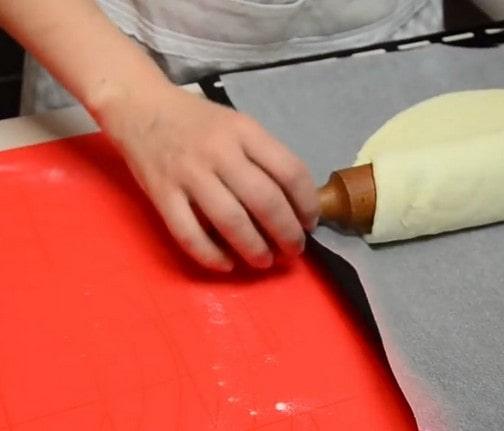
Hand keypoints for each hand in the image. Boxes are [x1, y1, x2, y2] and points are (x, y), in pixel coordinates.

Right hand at [96, 83, 319, 271]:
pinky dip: (211, 255)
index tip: (310, 222)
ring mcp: (188, 173)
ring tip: (265, 261)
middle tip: (294, 250)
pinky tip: (226, 264)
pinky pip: (189, 234)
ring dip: (254, 248)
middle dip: (287, 233)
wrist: (140, 106)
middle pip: (264, 200)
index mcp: (244, 131)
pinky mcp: (161, 193)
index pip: (290, 171)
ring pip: (230, 220)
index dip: (307, 203)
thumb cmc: (197, 120)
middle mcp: (219, 151)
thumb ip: (263, 156)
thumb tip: (295, 202)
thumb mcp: (238, 125)